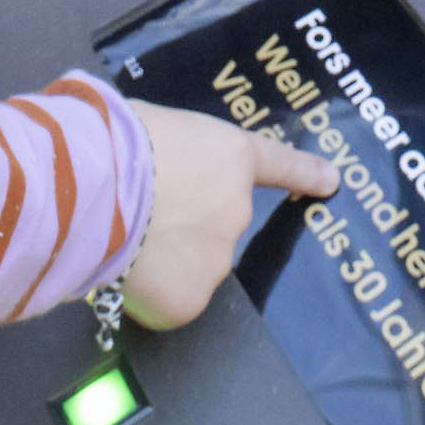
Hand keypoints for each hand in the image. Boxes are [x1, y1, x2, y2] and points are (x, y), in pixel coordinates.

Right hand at [124, 103, 336, 326]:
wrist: (94, 185)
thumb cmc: (113, 139)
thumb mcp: (152, 124)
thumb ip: (172, 153)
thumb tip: (150, 171)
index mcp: (231, 157)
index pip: (279, 166)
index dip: (305, 174)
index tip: (330, 181)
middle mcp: (236, 210)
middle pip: (213, 225)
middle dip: (181, 225)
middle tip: (136, 213)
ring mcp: (217, 259)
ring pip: (188, 266)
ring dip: (162, 260)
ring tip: (121, 237)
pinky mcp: (188, 300)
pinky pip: (167, 301)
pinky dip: (147, 294)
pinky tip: (122, 269)